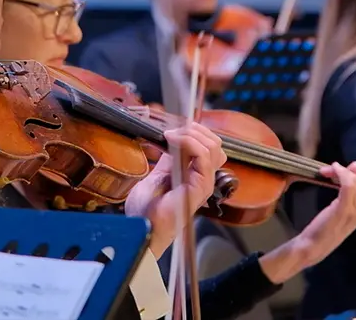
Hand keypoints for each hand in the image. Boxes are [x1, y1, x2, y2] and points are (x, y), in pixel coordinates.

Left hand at [124, 122, 225, 256]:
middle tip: (173, 130)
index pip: (209, 146)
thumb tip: (172, 141)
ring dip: (192, 134)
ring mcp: (203, 184)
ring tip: (172, 136)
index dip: (195, 132)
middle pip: (215, 145)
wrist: (140, 228)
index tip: (173, 128)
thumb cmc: (146, 210)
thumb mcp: (157, 175)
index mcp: (195, 176)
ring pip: (213, 148)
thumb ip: (169, 160)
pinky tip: (173, 141)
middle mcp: (203, 179)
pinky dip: (190, 143)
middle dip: (195, 130)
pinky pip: (204, 158)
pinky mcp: (199, 188)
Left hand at [284, 162, 355, 269]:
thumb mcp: (348, 207)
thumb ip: (355, 193)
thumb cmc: (329, 224)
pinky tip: (326, 172)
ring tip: (333, 171)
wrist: (316, 244)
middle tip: (344, 170)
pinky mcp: (344, 209)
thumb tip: (352, 170)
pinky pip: (349, 183)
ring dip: (347, 167)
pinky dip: (339, 171)